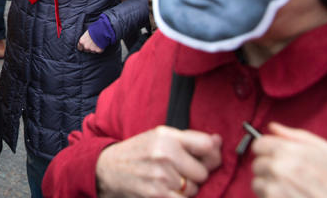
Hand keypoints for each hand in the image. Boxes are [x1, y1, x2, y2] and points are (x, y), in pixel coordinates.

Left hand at [77, 29, 103, 52]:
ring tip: (97, 43)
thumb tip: (85, 40)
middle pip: (86, 50)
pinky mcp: (98, 51)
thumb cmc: (94, 30)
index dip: (82, 47)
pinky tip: (100, 44)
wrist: (101, 31)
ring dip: (94, 49)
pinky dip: (99, 49)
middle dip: (89, 48)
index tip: (84, 46)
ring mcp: (92, 49)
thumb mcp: (86, 33)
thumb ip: (84, 39)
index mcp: (81, 42)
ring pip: (92, 51)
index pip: (79, 48)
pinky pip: (98, 51)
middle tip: (92, 44)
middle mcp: (86, 47)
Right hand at [96, 126, 221, 197]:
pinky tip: (165, 191)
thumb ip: (189, 139)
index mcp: (166, 136)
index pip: (207, 146)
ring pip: (194, 190)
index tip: (204, 158)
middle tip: (177, 171)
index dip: (211, 155)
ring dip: (185, 190)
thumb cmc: (138, 152)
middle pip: (202, 173)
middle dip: (194, 175)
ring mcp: (161, 177)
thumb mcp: (159, 137)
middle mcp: (164, 154)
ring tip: (167, 181)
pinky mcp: (158, 196)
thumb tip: (219, 141)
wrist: (107, 168)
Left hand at [251, 123, 326, 197]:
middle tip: (292, 179)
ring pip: (258, 185)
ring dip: (271, 188)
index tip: (277, 157)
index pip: (259, 144)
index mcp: (291, 151)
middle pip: (257, 165)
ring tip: (294, 192)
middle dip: (271, 170)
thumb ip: (300, 137)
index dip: (269, 151)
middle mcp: (279, 170)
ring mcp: (275, 191)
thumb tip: (273, 127)